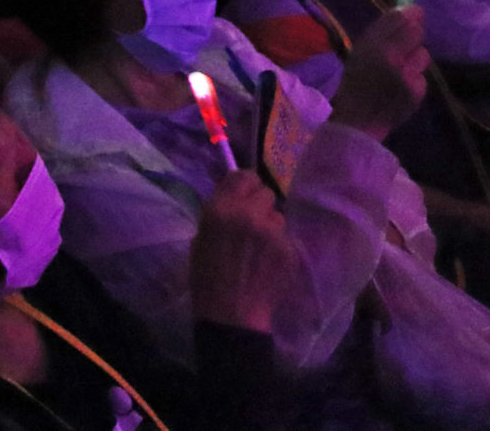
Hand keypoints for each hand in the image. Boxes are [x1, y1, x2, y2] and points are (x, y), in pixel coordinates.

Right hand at [189, 170, 294, 335]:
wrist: (231, 314)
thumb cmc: (208, 279)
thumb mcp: (201, 240)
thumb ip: (219, 213)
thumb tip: (234, 195)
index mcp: (221, 210)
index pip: (243, 176)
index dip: (245, 185)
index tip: (244, 194)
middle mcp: (249, 213)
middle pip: (265, 192)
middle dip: (259, 205)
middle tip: (252, 223)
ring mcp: (272, 229)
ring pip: (277, 215)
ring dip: (270, 225)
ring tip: (258, 248)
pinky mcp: (288, 245)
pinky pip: (285, 236)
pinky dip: (278, 245)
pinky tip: (267, 262)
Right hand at [328, 5, 429, 141]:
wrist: (356, 124)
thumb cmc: (357, 85)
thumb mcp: (361, 54)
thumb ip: (383, 33)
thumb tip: (411, 11)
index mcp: (369, 45)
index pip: (398, 17)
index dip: (410, 13)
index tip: (414, 14)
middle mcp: (387, 56)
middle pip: (416, 31)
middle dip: (415, 35)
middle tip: (407, 45)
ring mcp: (403, 74)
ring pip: (423, 54)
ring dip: (415, 61)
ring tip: (400, 73)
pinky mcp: (415, 91)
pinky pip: (422, 76)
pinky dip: (415, 81)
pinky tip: (401, 89)